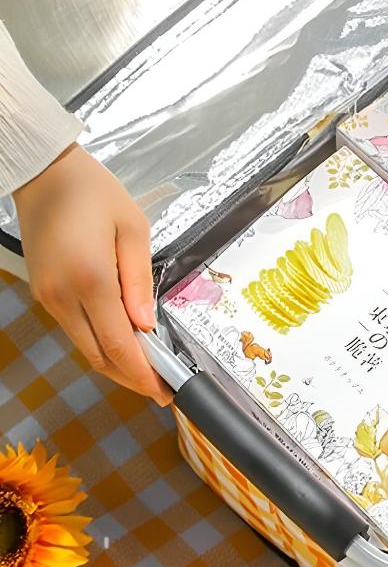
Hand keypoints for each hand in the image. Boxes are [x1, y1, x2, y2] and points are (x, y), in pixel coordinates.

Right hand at [14, 144, 171, 404]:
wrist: (45, 175)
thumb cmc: (95, 194)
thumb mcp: (133, 230)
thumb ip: (140, 281)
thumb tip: (146, 325)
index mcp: (91, 280)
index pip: (120, 345)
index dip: (143, 374)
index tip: (166, 390)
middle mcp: (63, 296)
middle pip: (99, 356)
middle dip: (131, 378)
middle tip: (162, 389)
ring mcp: (49, 298)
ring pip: (85, 346)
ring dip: (116, 363)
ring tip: (149, 370)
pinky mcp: (43, 294)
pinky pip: (75, 329)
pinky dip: (101, 343)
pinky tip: (125, 343)